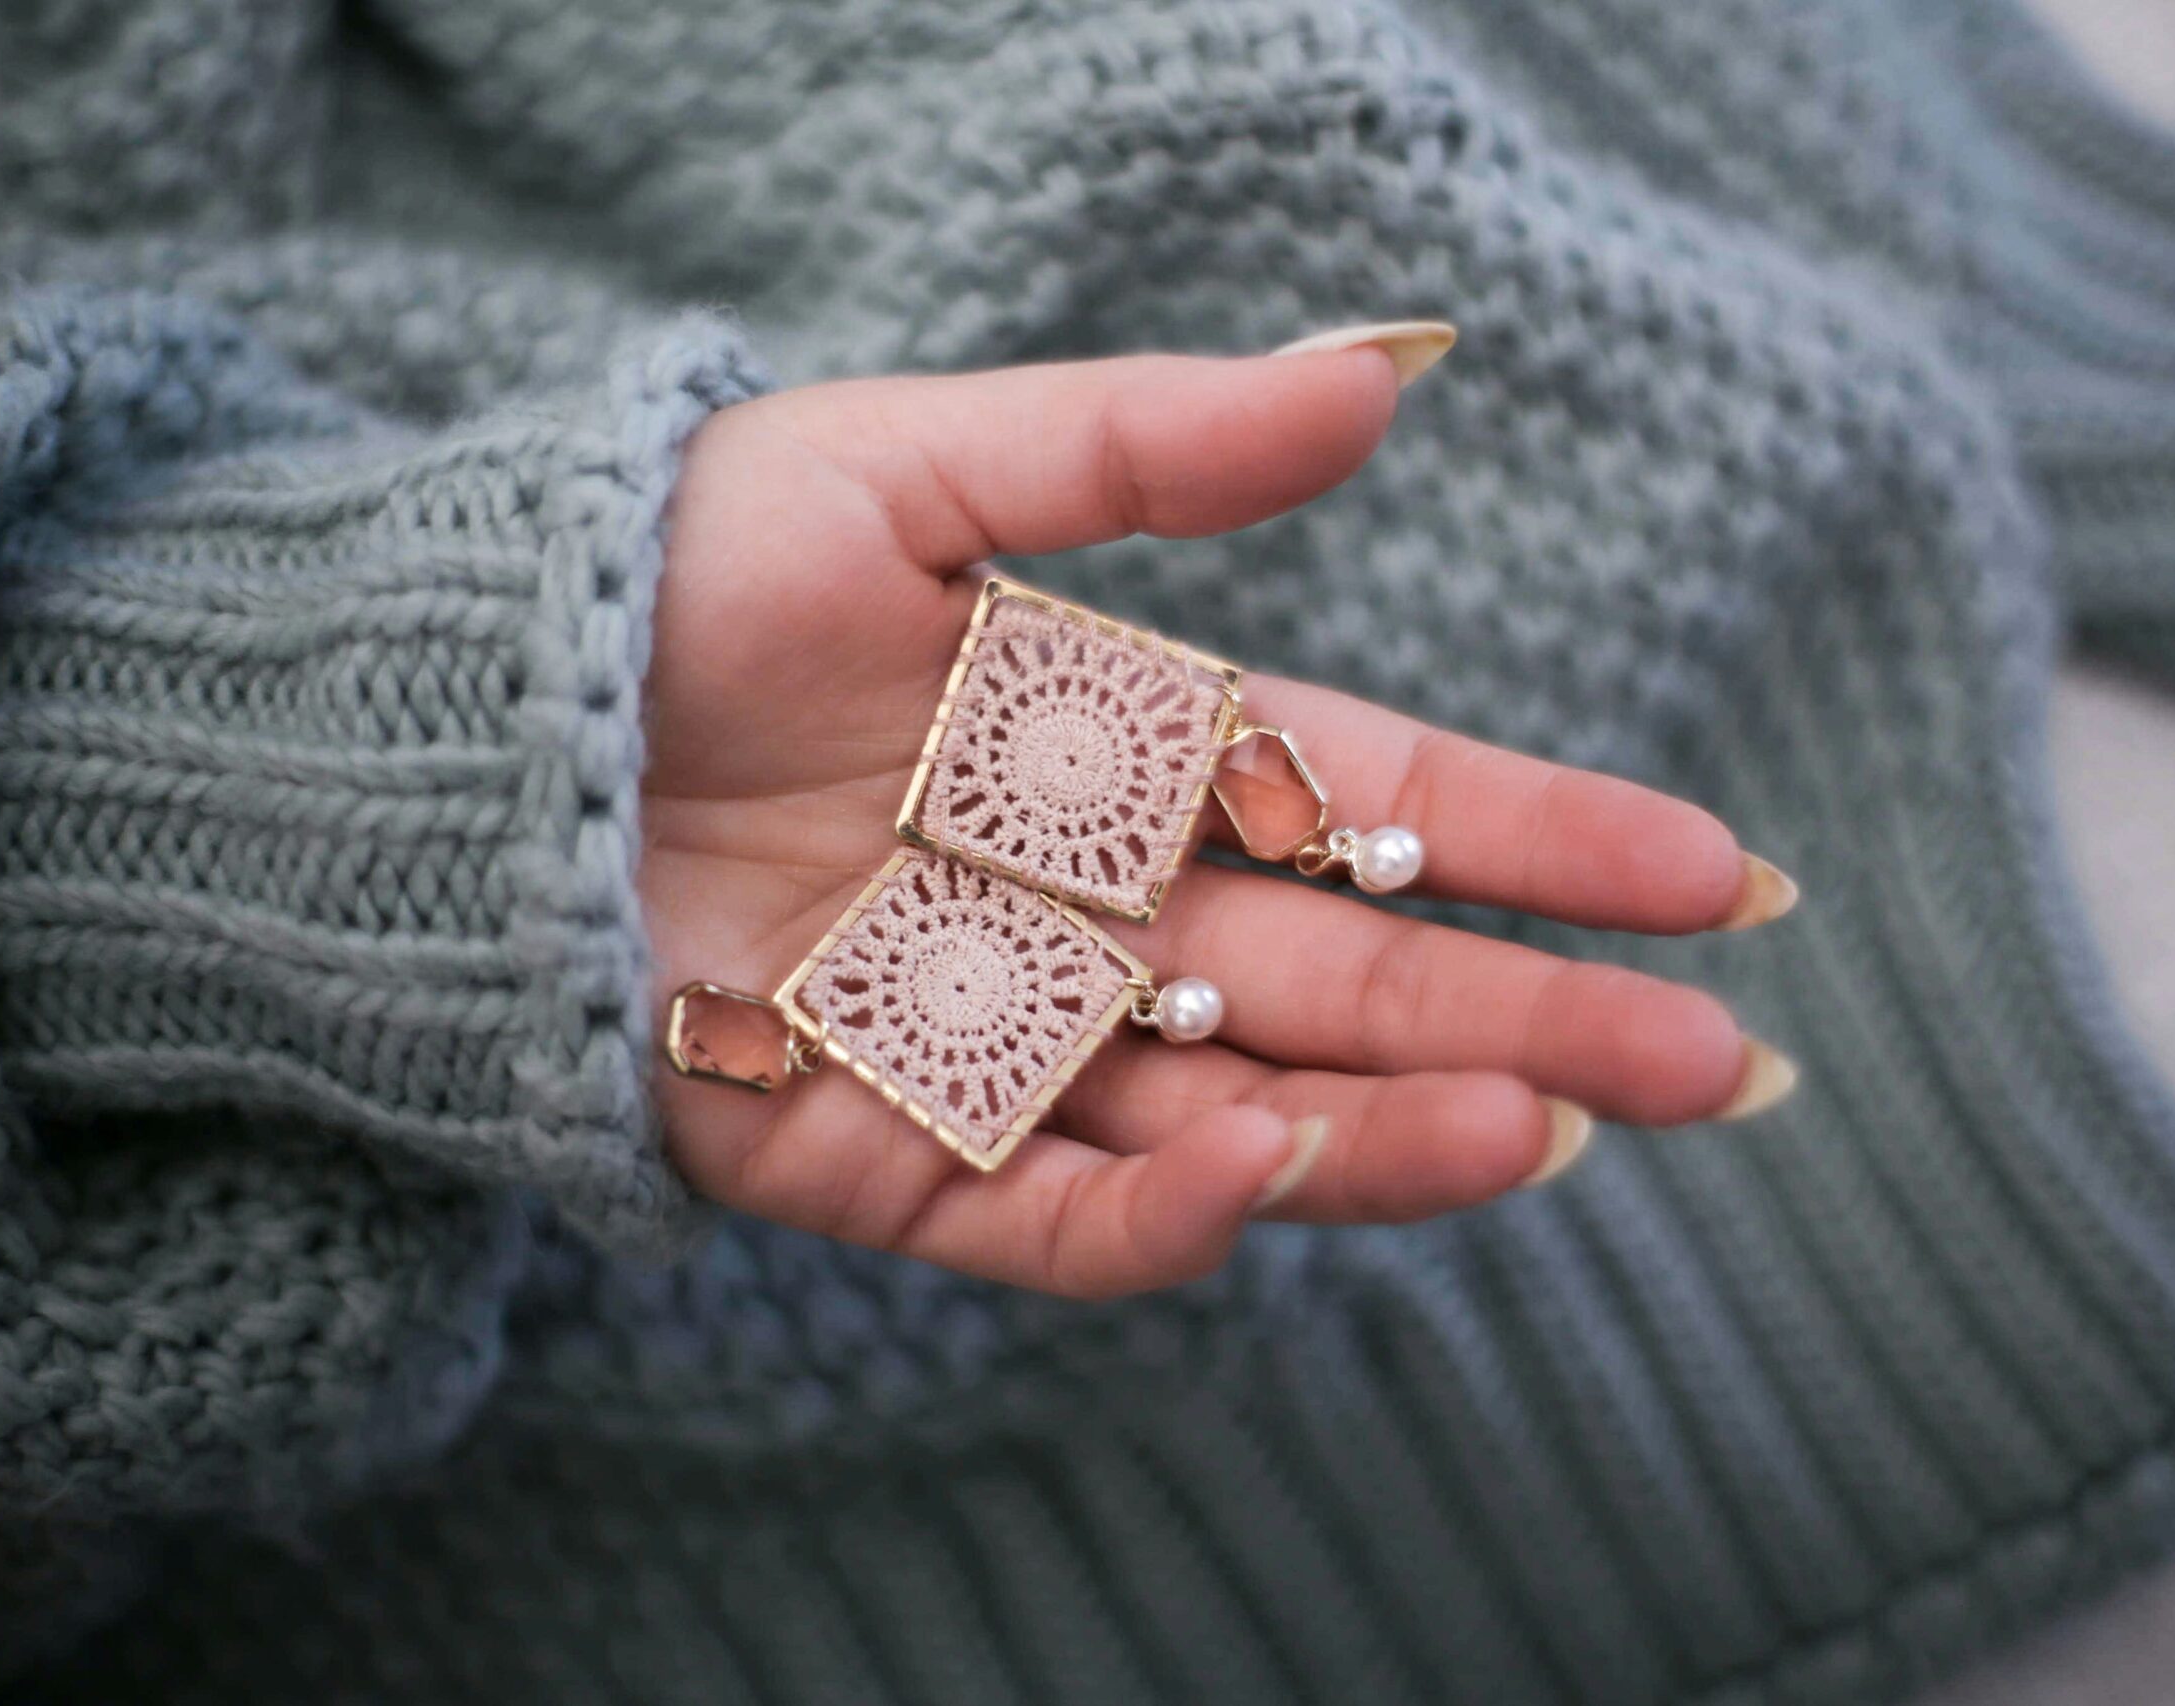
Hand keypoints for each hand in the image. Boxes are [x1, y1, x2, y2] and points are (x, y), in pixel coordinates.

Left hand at [644, 345, 1792, 1296]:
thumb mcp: (914, 468)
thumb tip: (1391, 371)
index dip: (1540, 839)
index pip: (1373, 805)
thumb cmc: (676, 572)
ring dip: (1387, 1126)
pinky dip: (1154, 1208)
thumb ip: (1145, 447)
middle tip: (1712, 1065)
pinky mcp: (875, 1149)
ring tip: (1538, 1126)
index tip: (1710, 873)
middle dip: (1532, 1021)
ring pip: (1232, 1109)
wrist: (462, 719)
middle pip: (1347, 978)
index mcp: (1122, 753)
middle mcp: (1089, 911)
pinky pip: (1043, 1205)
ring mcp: (994, 1040)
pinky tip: (1263, 1167)